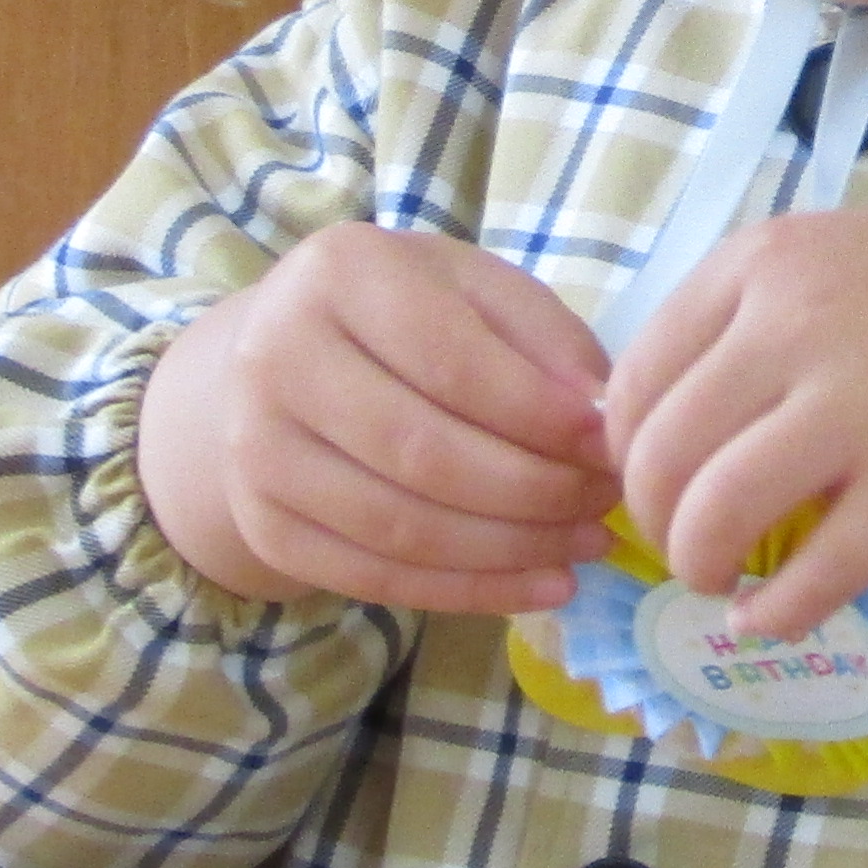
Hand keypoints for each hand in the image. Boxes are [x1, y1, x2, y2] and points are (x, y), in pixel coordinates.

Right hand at [136, 224, 618, 615]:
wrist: (282, 361)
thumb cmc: (406, 313)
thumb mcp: (477, 290)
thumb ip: (545, 339)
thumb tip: (599, 417)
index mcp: (339, 274)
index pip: (452, 362)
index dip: (541, 415)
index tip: (611, 444)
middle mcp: (276, 358)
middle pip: (423, 454)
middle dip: (536, 491)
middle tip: (606, 502)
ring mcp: (256, 450)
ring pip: (402, 529)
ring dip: (513, 551)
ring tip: (588, 543)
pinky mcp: (264, 525)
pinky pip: (376, 578)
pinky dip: (471, 593)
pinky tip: (543, 585)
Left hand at [603, 192, 867, 642]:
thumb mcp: (829, 255)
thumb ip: (745, 321)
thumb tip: (652, 427)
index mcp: (761, 263)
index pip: (632, 381)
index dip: (625, 450)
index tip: (657, 476)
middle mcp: (795, 326)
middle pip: (656, 455)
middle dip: (651, 520)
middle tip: (685, 539)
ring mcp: (858, 407)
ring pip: (714, 516)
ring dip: (696, 567)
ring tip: (720, 577)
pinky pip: (813, 575)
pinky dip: (773, 614)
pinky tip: (767, 618)